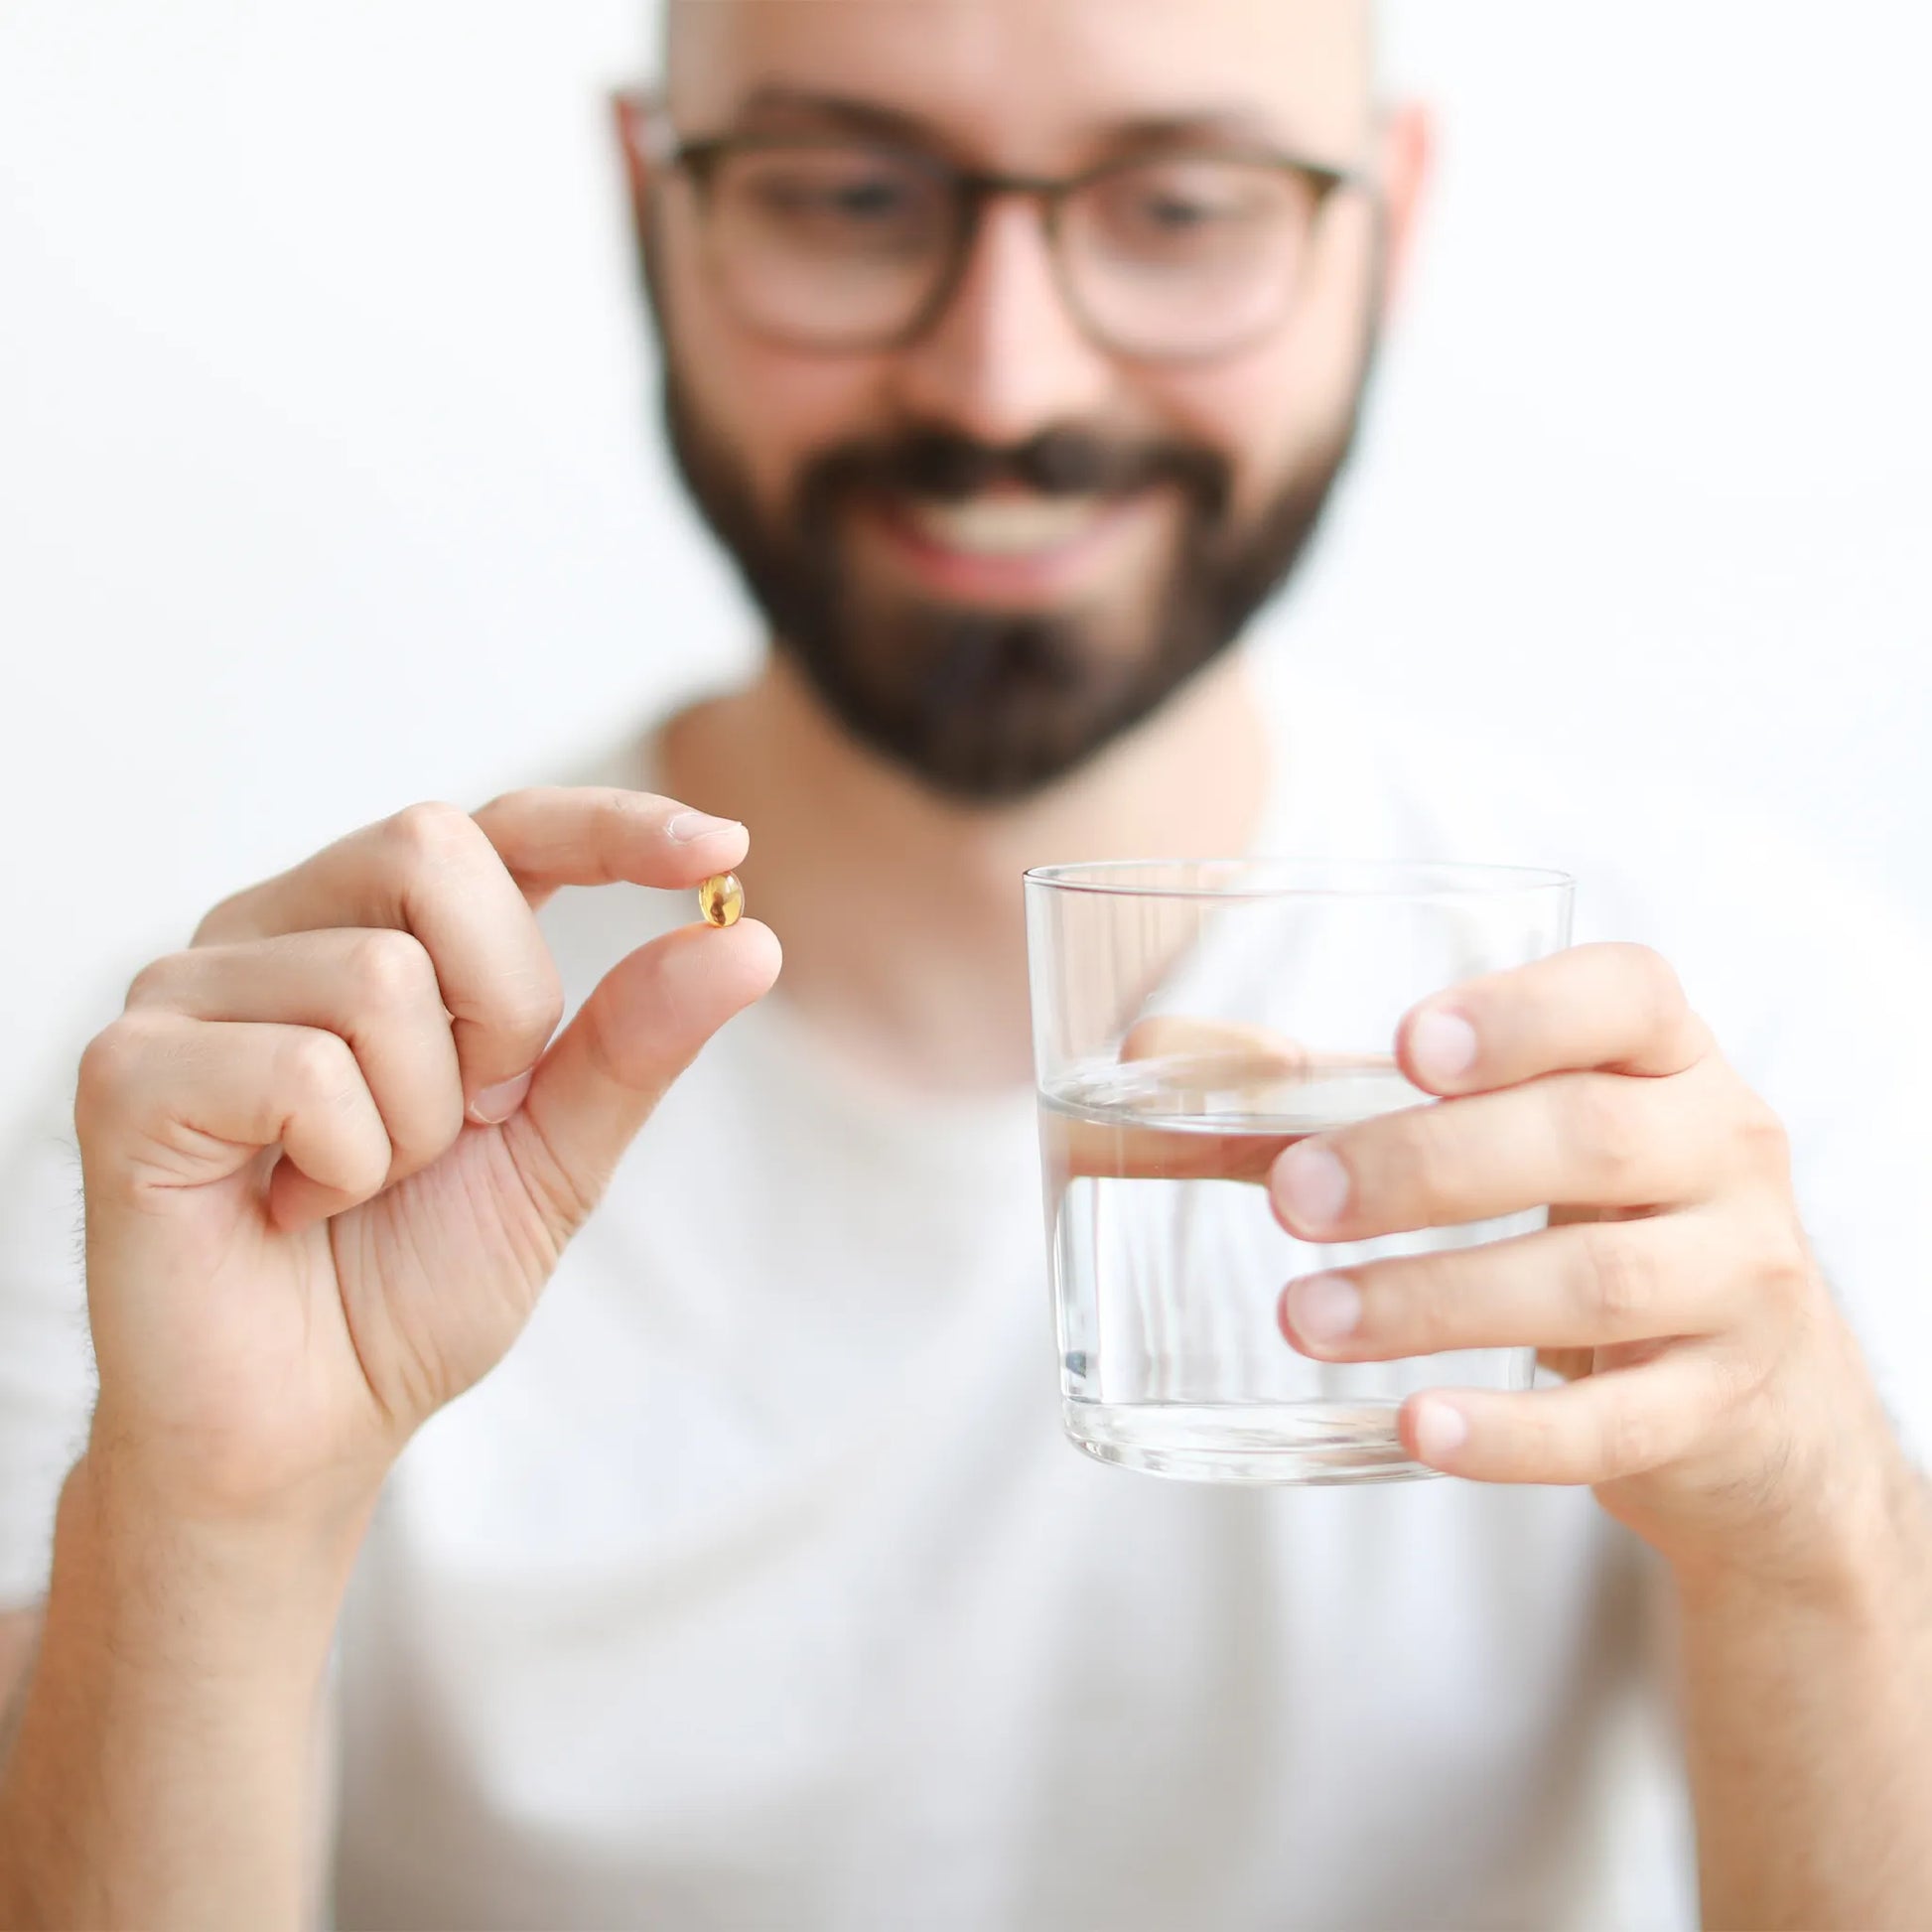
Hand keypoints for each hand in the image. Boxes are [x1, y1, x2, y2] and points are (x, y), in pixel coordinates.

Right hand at [75, 791, 778, 1528]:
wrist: (303, 1428)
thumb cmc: (407, 1284)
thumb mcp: (554, 1156)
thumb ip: (634, 1044)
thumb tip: (749, 940)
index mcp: (380, 934)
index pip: (501, 827)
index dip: (611, 822)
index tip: (724, 851)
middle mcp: (278, 930)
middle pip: (433, 850)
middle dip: (501, 1009)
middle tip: (460, 1122)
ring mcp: (190, 990)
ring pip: (379, 976)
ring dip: (418, 1119)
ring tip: (360, 1185)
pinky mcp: (131, 1070)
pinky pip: (301, 1069)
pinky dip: (343, 1164)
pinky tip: (294, 1207)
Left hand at [1270, 943, 1890, 1577]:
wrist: (1756, 1392)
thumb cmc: (1580, 1210)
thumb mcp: (1495, 1132)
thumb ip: (1325, 1094)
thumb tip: (1151, 1052)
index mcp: (1661, 1055)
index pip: (1628, 995)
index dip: (1525, 1012)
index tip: (1410, 1047)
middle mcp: (1722, 1149)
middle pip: (1588, 1137)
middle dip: (1427, 1167)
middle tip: (1293, 1201)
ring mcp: (1738, 1282)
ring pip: (1594, 1279)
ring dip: (1436, 1299)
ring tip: (1308, 1318)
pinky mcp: (1719, 1407)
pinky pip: (1619, 1423)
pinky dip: (1512, 1432)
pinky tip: (1417, 1429)